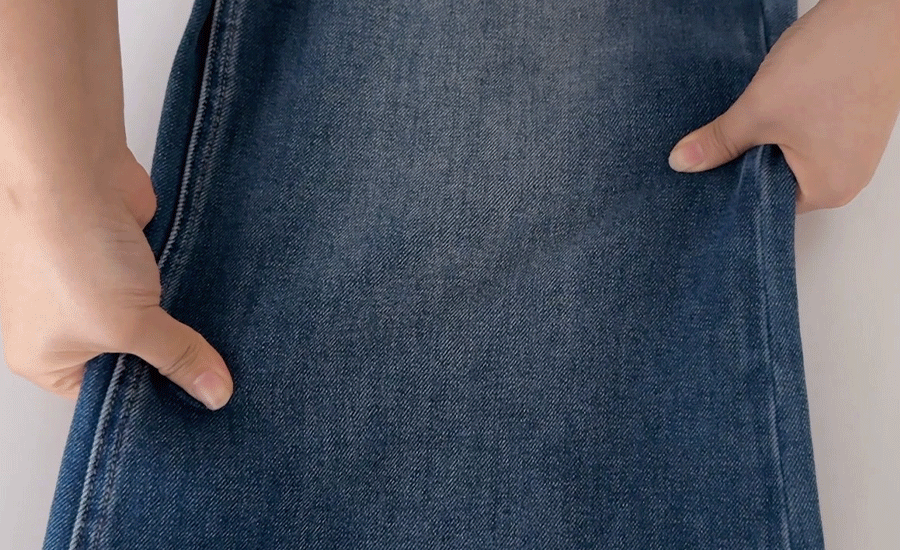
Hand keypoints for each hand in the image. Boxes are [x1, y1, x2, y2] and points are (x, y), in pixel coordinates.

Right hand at [0, 150, 233, 409]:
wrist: (74, 167)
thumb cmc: (71, 250)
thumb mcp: (129, 324)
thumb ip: (176, 357)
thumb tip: (214, 393)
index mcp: (46, 359)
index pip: (107, 400)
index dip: (152, 406)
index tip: (198, 413)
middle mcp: (65, 328)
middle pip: (132, 361)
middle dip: (171, 363)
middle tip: (219, 382)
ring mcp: (94, 290)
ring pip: (151, 321)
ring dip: (182, 325)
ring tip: (226, 347)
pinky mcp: (124, 259)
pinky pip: (161, 288)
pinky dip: (185, 293)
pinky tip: (219, 308)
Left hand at [667, 0, 899, 212]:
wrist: (877, 12)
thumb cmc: (834, 63)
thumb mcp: (759, 110)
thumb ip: (720, 142)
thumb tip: (683, 162)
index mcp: (828, 189)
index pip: (765, 204)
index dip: (729, 188)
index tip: (699, 177)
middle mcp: (846, 177)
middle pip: (776, 180)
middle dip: (743, 162)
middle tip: (707, 148)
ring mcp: (851, 149)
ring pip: (788, 155)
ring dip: (762, 140)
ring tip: (739, 123)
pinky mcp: (850, 122)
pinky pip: (805, 135)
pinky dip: (782, 124)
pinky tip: (765, 107)